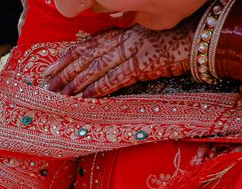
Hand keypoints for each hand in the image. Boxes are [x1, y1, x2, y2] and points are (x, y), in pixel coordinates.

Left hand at [42, 24, 190, 97]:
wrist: (196, 41)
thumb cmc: (167, 44)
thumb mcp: (138, 43)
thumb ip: (118, 51)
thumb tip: (97, 68)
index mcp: (119, 35)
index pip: (85, 46)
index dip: (65, 59)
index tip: (48, 70)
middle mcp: (121, 42)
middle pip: (85, 58)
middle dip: (63, 73)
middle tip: (46, 87)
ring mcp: (130, 52)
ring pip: (95, 68)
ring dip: (75, 84)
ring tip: (60, 96)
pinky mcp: (141, 65)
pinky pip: (114, 78)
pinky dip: (98, 88)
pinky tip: (84, 98)